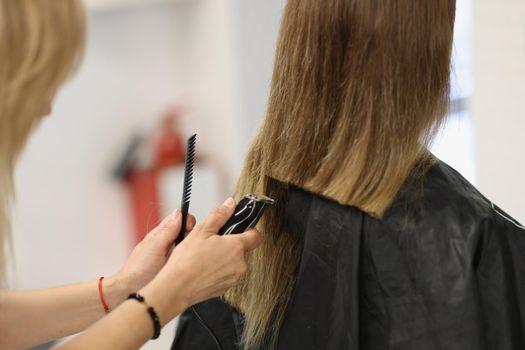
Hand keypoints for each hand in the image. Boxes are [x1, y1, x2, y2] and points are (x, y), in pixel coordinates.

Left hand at [116, 211, 195, 292]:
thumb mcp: (154, 247)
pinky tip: (191, 264)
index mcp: (162, 233)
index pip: (180, 218)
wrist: (132, 290)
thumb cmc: (138, 269)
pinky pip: (191, 257)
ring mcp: (175, 254)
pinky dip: (194, 258)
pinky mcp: (180, 266)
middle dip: (192, 235)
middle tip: (188, 245)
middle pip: (188, 231)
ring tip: (189, 256)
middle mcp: (170, 242)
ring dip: (193, 248)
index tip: (189, 229)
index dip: (188, 221)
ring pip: (191, 244)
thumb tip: (178, 214)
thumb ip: (167, 230)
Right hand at [140, 198, 262, 321]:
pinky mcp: (225, 288)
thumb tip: (230, 204)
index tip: (240, 228)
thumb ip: (219, 215)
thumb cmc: (187, 261)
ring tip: (205, 257)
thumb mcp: (202, 230)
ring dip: (224, 258)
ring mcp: (233, 278)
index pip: (256, 236)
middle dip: (230, 244)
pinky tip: (204, 269)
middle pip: (243, 249)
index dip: (249, 229)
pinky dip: (218, 271)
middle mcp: (240, 264)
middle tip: (213, 243)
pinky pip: (226, 275)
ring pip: (234, 263)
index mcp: (237, 247)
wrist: (176, 288)